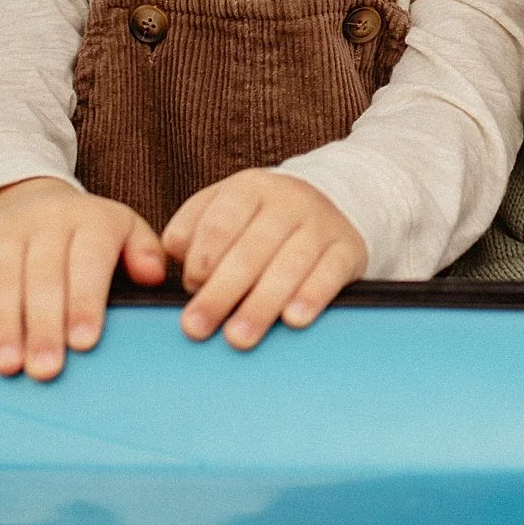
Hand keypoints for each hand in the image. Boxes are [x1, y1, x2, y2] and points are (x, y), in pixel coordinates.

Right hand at [0, 176, 165, 379]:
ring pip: (1, 277)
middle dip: (43, 326)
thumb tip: (153, 276)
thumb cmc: (87, 232)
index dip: (84, 302)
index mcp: (90, 221)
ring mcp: (7, 232)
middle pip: (43, 276)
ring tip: (8, 365)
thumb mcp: (125, 229)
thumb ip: (144, 252)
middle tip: (45, 369)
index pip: (88, 261)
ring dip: (2, 324)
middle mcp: (47, 222)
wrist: (33, 197)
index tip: (84, 342)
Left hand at [163, 170, 366, 349]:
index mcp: (248, 188)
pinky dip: (312, 296)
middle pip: (251, 250)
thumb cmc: (260, 221)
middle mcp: (287, 200)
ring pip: (289, 265)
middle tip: (197, 327)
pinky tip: (293, 320)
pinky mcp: (348, 248)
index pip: (220, 223)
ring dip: (261, 304)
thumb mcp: (223, 208)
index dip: (202, 258)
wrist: (329, 205)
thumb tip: (175, 257)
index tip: (191, 287)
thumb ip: (191, 229)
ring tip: (239, 337)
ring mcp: (321, 223)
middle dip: (221, 293)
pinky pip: (330, 273)